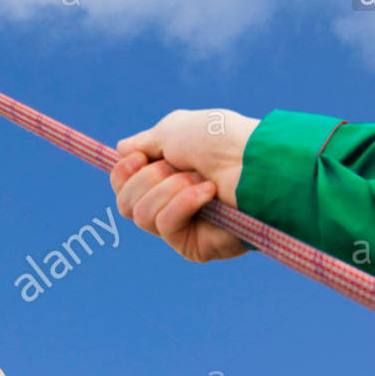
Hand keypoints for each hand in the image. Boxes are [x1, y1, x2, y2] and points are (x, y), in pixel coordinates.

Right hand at [110, 108, 259, 262]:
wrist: (253, 160)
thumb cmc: (219, 140)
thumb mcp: (172, 130)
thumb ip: (144, 143)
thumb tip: (121, 150)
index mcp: (164, 174)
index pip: (122, 185)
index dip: (124, 172)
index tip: (141, 157)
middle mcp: (169, 201)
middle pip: (125, 203)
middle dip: (149, 179)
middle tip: (179, 167)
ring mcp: (182, 225)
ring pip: (141, 215)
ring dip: (168, 190)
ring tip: (199, 180)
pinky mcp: (193, 245)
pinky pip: (164, 225)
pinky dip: (183, 204)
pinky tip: (208, 193)